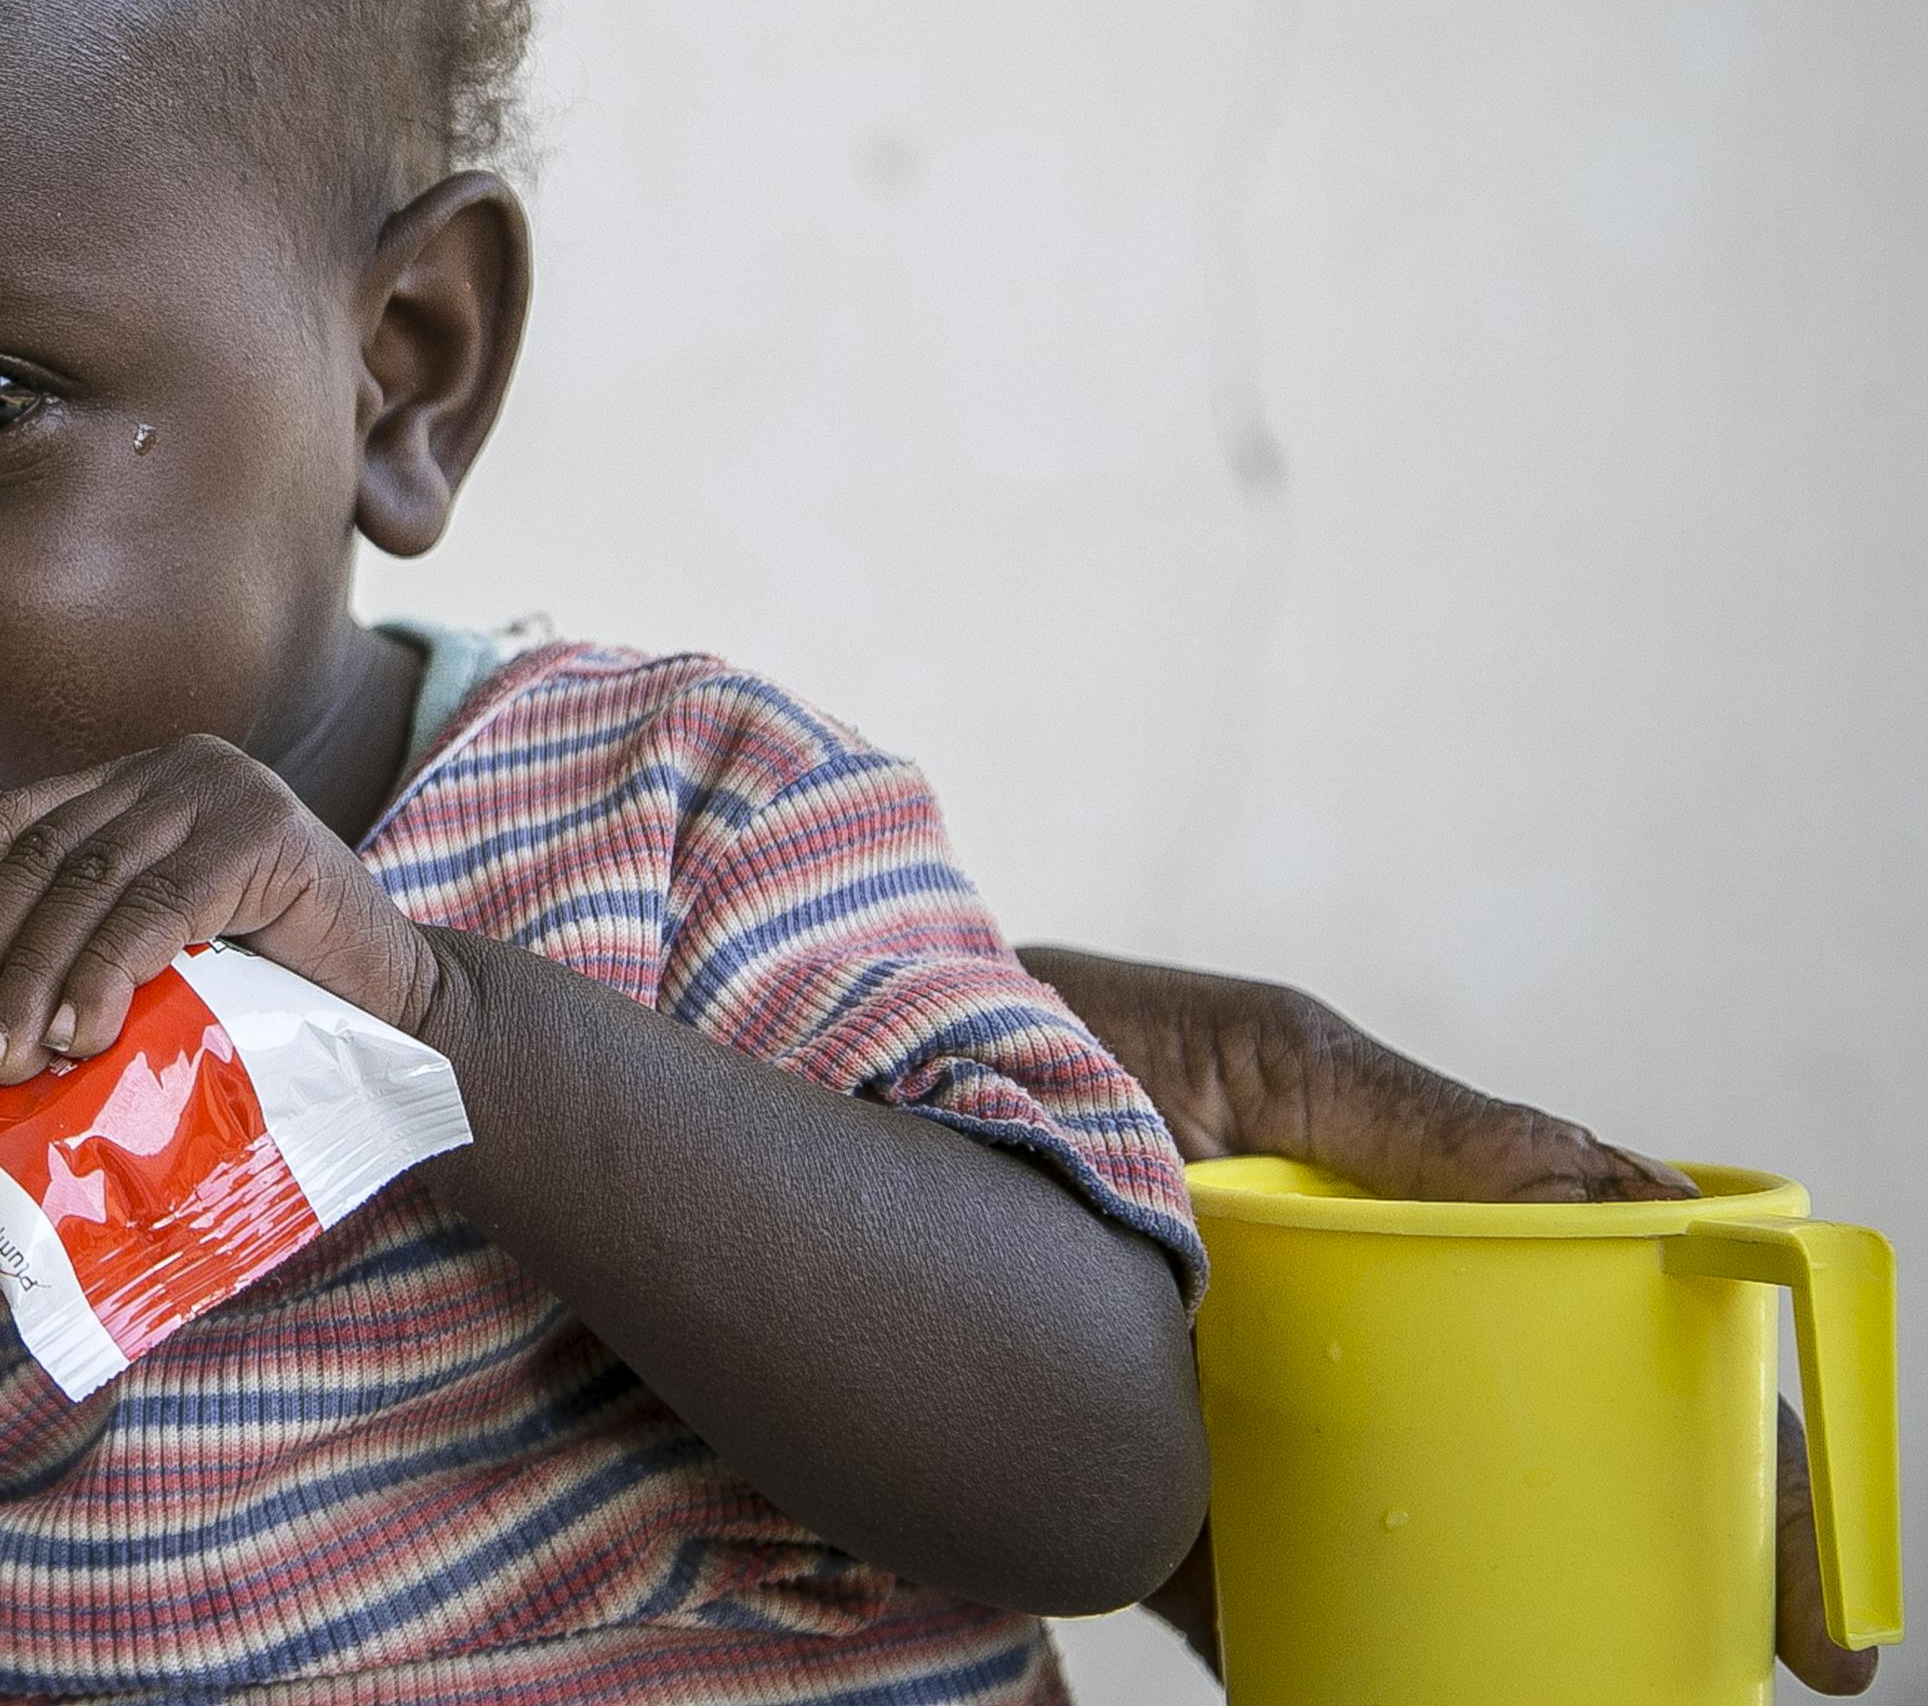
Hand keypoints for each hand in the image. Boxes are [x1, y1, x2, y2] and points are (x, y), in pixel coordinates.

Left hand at [0, 734, 436, 1083]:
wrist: (405, 1014)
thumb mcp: (155, 955)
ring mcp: (220, 791)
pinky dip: (105, 975)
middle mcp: (170, 769)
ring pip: (90, 887)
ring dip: (30, 979)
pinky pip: (157, 909)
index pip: (11, 822)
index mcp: (133, 784)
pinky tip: (79, 1036)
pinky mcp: (264, 835)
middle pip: (40, 857)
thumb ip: (77, 944)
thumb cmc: (271, 998)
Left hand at [1023, 947, 1877, 1695]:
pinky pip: (1252, 1609)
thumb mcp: (1255, 1053)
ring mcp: (1254, 1428)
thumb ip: (1421, 1121)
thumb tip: (1626, 1198)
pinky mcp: (1136, 1492)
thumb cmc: (1055, 1025)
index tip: (1820, 1600)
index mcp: (1406, 1232)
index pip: (1622, 1350)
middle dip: (1673, 1586)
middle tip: (1764, 1675)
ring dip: (1510, 1645)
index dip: (1746, 1469)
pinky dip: (1314, 1667)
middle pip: (1552, 1480)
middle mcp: (1349, 1342)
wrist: (842, 1087)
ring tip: (1581, 1703)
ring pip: (1425, 1562)